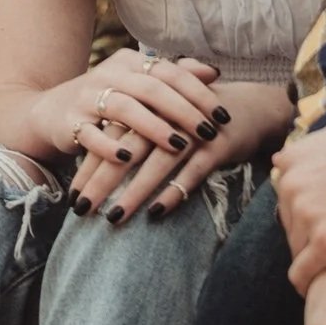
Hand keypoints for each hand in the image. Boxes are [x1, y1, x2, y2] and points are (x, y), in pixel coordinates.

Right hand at [39, 48, 227, 217]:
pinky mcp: (69, 122)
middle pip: (152, 88)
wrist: (48, 112)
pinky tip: (127, 159)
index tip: (223, 114)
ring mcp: (87, 97)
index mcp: (130, 62)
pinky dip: (108, 145)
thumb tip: (214, 72)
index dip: (199, 93)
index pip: (171, 72)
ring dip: (154, 127)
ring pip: (125, 108)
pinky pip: (90, 133)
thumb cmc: (107, 101)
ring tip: (179, 145)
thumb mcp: (139, 86)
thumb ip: (174, 78)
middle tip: (209, 131)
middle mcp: (109, 74)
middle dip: (184, 111)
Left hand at [87, 76, 294, 223]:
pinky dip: (174, 192)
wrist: (252, 107)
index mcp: (151, 107)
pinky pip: (193, 172)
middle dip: (102, 181)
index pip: (112, 136)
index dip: (91, 164)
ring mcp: (194, 131)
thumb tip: (97, 154)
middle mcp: (168, 117)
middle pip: (128, 150)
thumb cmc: (199, 116)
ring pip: (158, 163)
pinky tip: (155, 213)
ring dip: (134, 192)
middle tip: (81, 209)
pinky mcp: (218, 146)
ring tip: (113, 217)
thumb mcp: (165, 116)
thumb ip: (135, 128)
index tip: (73, 193)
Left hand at [273, 99, 325, 287]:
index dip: (311, 212)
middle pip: (290, 226)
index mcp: (295, 158)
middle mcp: (294, 184)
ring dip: (316, 261)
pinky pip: (302, 275)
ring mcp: (309, 213)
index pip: (287, 200)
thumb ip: (320, 140)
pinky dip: (311, 283)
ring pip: (296, 252)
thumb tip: (293, 153)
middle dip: (312, 237)